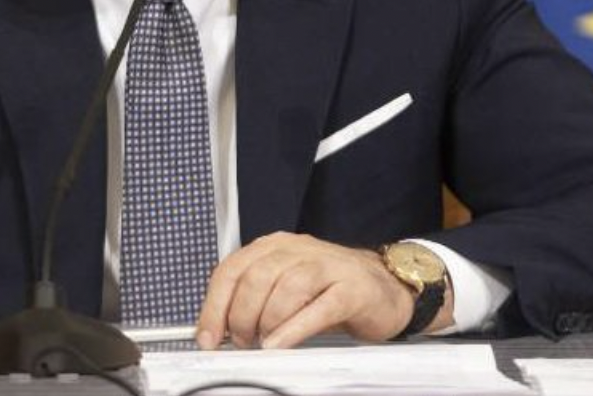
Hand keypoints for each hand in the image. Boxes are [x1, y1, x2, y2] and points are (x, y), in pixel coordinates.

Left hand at [194, 233, 439, 349]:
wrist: (385, 288)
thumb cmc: (331, 290)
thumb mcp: (285, 291)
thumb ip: (254, 302)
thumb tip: (218, 331)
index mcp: (275, 247)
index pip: (232, 269)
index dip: (214, 306)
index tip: (207, 336)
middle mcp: (299, 250)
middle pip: (256, 277)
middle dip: (240, 316)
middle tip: (241, 342)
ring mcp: (328, 265)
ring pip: (286, 288)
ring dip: (267, 321)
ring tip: (263, 344)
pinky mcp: (352, 288)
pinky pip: (319, 306)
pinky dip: (295, 328)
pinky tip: (282, 343)